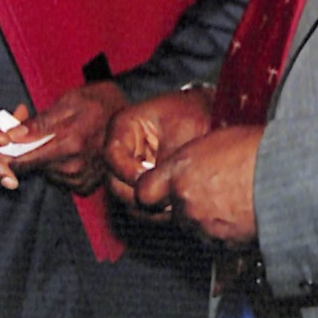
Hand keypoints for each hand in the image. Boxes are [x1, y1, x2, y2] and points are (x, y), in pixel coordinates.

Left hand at [15, 81, 127, 194]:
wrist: (130, 118)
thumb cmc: (100, 102)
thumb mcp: (70, 101)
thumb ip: (40, 122)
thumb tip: (13, 135)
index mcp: (69, 142)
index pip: (25, 161)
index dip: (7, 156)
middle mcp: (75, 166)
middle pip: (33, 168)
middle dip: (26, 151)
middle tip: (27, 131)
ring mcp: (82, 178)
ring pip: (45, 173)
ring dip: (43, 158)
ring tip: (53, 138)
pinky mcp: (87, 186)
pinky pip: (60, 179)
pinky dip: (58, 166)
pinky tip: (67, 150)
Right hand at [104, 87, 214, 215]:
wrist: (205, 110)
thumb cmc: (191, 112)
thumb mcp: (181, 130)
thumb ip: (166, 158)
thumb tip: (156, 188)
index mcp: (123, 125)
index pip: (112, 155)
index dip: (126, 172)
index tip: (148, 182)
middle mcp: (121, 148)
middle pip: (113, 180)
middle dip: (135, 194)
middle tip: (161, 200)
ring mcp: (129, 165)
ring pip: (125, 195)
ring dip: (144, 205)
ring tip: (170, 205)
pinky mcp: (141, 180)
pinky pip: (139, 200)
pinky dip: (152, 207)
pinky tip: (173, 206)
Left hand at [133, 124, 262, 245]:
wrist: (286, 175)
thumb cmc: (257, 151)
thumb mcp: (216, 141)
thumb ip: (193, 159)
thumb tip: (192, 166)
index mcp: (180, 172)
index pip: (144, 192)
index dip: (151, 192)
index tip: (158, 190)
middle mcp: (186, 202)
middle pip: (173, 211)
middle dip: (187, 205)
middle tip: (211, 191)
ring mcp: (203, 226)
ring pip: (194, 227)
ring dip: (207, 219)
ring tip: (233, 201)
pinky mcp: (223, 244)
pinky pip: (216, 241)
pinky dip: (225, 232)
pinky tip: (242, 214)